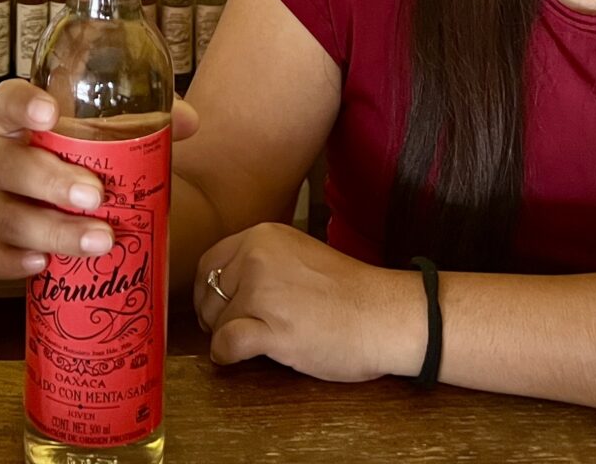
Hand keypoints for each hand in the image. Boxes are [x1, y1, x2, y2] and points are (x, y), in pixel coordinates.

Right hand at [0, 79, 199, 279]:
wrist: (72, 206)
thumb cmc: (86, 161)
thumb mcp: (111, 135)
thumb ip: (146, 121)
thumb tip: (186, 122)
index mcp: (21, 123)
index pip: (6, 102)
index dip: (22, 105)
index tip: (50, 112)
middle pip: (6, 164)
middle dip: (50, 180)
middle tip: (95, 195)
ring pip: (4, 216)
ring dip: (51, 230)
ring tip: (100, 239)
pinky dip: (14, 263)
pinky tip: (44, 265)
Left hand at [194, 221, 421, 382]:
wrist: (386, 315)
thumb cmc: (350, 293)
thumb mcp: (298, 257)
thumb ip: (262, 263)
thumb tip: (224, 287)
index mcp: (263, 236)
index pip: (210, 261)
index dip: (208, 290)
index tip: (215, 307)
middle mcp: (257, 257)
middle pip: (209, 292)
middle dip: (214, 316)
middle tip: (230, 331)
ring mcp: (263, 291)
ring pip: (217, 320)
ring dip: (226, 336)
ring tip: (254, 342)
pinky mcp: (272, 328)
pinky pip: (226, 343)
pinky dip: (226, 355)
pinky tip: (238, 358)